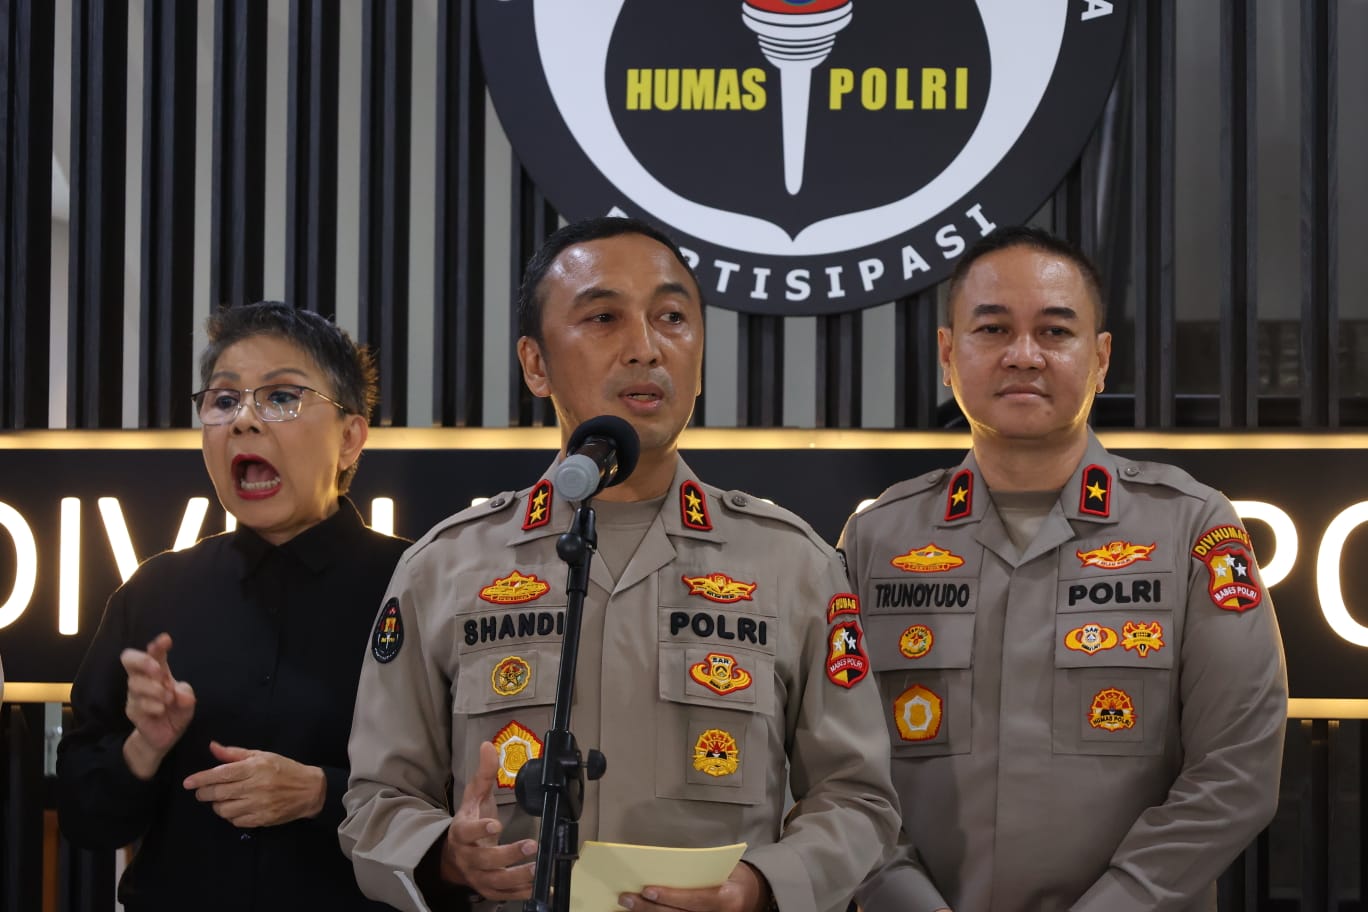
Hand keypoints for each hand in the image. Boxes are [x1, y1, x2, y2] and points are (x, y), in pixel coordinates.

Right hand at [120, 633, 195, 778]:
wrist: (166, 736)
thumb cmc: (176, 711)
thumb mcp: (187, 702)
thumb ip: (185, 694)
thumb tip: (180, 694)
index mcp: (158, 670)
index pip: (154, 653)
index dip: (158, 645)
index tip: (166, 639)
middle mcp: (143, 678)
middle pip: (129, 659)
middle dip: (144, 661)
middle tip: (160, 671)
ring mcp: (135, 694)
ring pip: (135, 683)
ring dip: (154, 689)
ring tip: (168, 698)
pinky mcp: (132, 710)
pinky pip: (138, 704)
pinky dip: (153, 705)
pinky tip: (161, 710)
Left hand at [182, 741, 325, 827]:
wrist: (310, 790)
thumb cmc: (284, 769)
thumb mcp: (262, 755)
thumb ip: (235, 753)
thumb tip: (213, 747)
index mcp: (255, 767)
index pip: (221, 773)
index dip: (201, 778)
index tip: (188, 783)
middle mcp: (256, 786)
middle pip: (218, 793)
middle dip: (204, 793)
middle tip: (201, 792)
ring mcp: (259, 805)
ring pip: (224, 810)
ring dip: (217, 805)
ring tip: (221, 799)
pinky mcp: (262, 820)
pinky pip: (235, 821)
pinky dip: (230, 815)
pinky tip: (235, 808)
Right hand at [438, 741, 536, 900]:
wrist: (454, 856)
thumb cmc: (469, 821)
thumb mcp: (473, 796)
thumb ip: (484, 773)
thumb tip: (489, 746)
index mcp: (461, 832)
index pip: (466, 832)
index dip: (479, 830)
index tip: (495, 824)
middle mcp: (468, 857)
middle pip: (484, 860)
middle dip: (507, 855)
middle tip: (531, 845)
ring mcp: (477, 876)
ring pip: (496, 881)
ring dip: (518, 877)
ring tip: (539, 869)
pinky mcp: (489, 889)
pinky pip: (506, 895)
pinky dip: (524, 893)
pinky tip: (542, 887)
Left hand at [621, 861, 769, 911]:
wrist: (755, 897)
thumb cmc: (735, 878)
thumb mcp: (727, 869)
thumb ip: (701, 871)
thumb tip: (666, 867)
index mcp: (727, 900)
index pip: (696, 900)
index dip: (671, 896)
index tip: (648, 890)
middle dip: (649, 909)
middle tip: (626, 898)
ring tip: (627, 905)